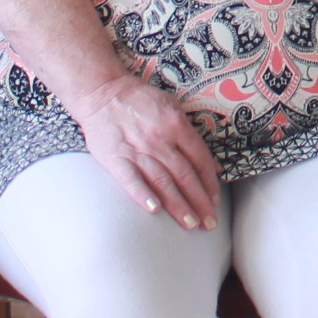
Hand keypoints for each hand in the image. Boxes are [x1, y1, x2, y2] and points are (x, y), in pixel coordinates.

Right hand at [73, 69, 222, 228]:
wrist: (103, 93)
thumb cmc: (140, 101)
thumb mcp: (172, 107)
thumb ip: (190, 134)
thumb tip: (210, 164)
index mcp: (176, 126)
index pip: (200, 160)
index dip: (209, 183)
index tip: (215, 202)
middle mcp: (160, 140)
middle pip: (185, 176)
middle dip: (199, 202)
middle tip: (209, 224)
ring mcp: (137, 150)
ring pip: (163, 182)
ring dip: (178, 205)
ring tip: (190, 224)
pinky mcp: (116, 158)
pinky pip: (131, 180)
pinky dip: (143, 195)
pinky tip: (154, 210)